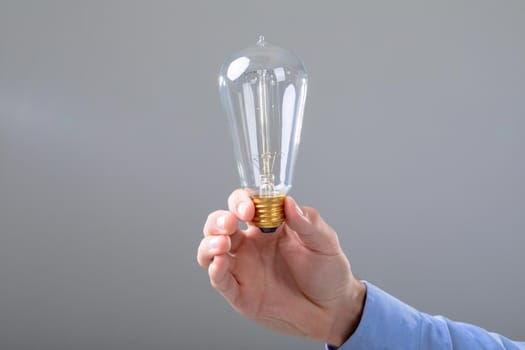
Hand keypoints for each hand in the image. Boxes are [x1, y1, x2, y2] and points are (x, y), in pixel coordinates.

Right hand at [197, 189, 365, 345]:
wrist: (332, 310)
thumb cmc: (328, 272)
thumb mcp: (324, 242)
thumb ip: (307, 222)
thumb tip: (288, 202)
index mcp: (268, 226)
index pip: (244, 204)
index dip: (241, 202)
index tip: (249, 209)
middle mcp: (250, 244)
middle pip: (220, 224)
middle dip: (218, 220)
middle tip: (230, 223)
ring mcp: (243, 268)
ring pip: (210, 250)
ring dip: (209, 242)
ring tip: (223, 244)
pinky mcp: (240, 293)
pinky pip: (219, 280)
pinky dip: (214, 270)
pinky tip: (220, 263)